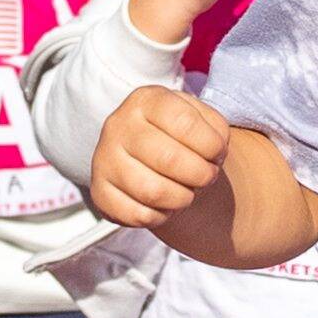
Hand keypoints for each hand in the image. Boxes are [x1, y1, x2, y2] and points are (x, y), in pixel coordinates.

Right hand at [87, 87, 231, 230]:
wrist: (148, 157)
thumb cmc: (180, 136)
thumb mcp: (201, 119)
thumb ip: (216, 128)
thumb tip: (215, 149)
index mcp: (145, 100)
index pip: (185, 122)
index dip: (212, 145)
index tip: (218, 153)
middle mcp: (118, 125)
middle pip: (169, 159)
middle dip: (201, 175)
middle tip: (207, 176)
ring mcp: (104, 160)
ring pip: (152, 191)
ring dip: (183, 198)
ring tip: (188, 192)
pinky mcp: (100, 193)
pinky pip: (138, 215)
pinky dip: (161, 216)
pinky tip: (165, 205)